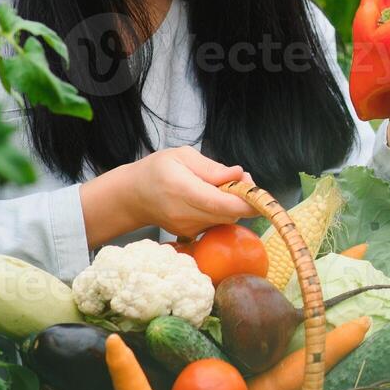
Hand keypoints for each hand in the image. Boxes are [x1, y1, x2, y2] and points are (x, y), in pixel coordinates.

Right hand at [126, 147, 258, 239]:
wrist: (133, 196)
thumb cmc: (157, 170)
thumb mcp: (182, 156)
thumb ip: (211, 167)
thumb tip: (238, 174)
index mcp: (182, 189)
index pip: (218, 202)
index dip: (244, 200)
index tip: (256, 190)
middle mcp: (185, 213)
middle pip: (228, 213)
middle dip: (243, 198)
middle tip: (241, 178)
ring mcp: (187, 227)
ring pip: (225, 219)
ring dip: (233, 204)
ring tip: (224, 185)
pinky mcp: (190, 233)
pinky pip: (217, 222)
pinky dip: (222, 210)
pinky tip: (213, 197)